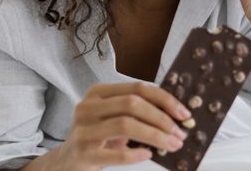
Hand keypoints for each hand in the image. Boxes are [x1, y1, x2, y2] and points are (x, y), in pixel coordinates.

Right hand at [52, 82, 190, 170]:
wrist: (66, 162)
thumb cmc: (98, 137)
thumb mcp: (113, 117)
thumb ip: (137, 110)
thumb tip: (176, 114)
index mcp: (98, 92)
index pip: (138, 88)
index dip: (165, 99)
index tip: (184, 113)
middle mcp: (88, 107)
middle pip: (133, 104)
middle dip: (162, 119)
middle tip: (180, 133)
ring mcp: (83, 130)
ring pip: (126, 125)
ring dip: (155, 136)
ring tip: (171, 144)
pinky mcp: (83, 153)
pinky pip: (115, 153)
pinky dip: (135, 154)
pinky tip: (147, 154)